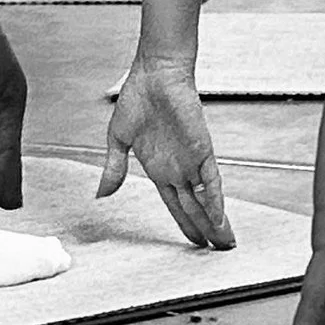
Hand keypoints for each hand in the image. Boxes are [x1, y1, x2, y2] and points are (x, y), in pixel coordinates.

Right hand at [98, 50, 232, 248]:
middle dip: (205, 230)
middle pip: (194, 207)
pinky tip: (219, 217)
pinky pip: (210, 179)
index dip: (185, 224)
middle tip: (217, 251)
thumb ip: (113, 168)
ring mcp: (191, 160)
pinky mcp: (201, 149)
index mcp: (160, 168)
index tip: (194, 243)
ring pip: (206, 199)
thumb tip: (101, 194)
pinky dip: (214, 199)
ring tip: (223, 243)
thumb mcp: (118, 138)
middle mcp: (178, 168)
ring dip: (214, 221)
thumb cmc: (138, 98)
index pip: (176, 204)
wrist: (154, 73)